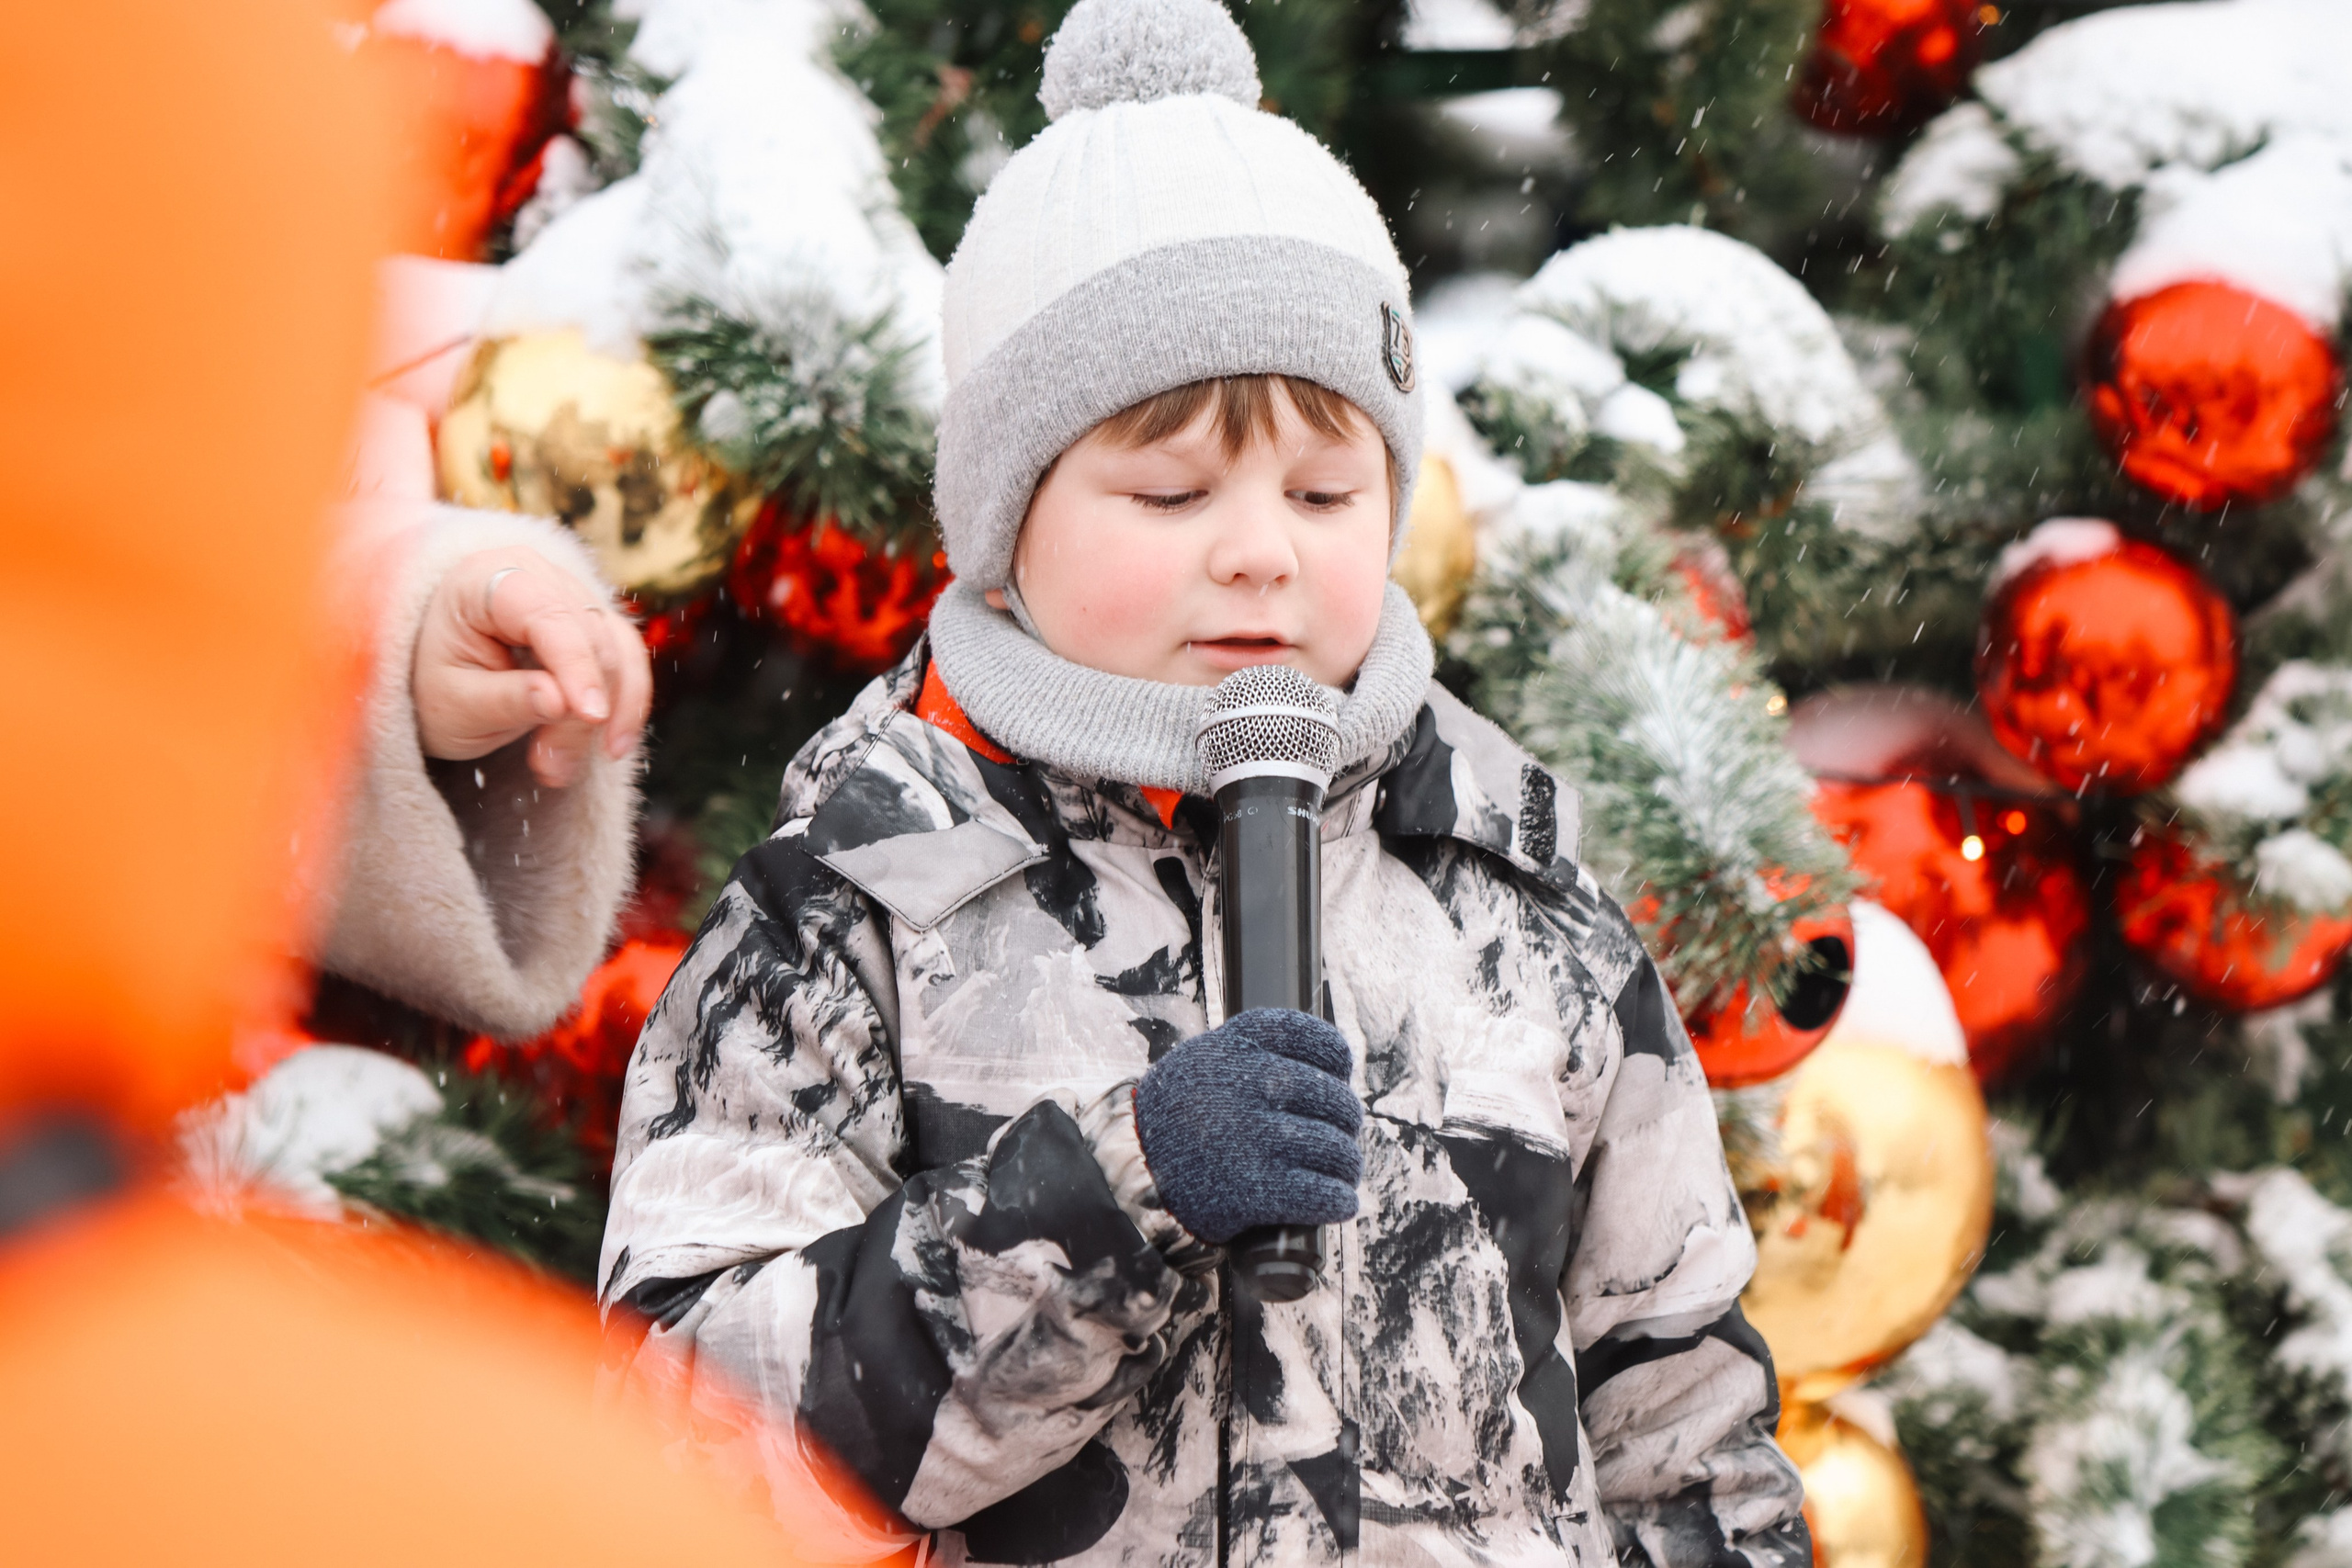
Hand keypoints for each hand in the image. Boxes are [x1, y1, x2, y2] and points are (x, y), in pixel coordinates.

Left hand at [412, 546, 652, 787]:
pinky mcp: (593, 626)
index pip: (548, 615)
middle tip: (550, 767)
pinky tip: (611, 745)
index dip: (576, 665)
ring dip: (606, 715)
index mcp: (487, 579)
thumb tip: (562, 702)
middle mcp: (538, 576)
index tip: (592, 716)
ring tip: (562, 767)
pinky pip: (628, 661)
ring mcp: (571, 597)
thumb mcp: (451, 703)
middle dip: (582, 709)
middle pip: (590, 637)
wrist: (426, 675)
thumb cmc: (430, 683)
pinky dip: (626, 705)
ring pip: (617, 651)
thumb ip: (505, 699)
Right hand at [1132, 1008, 1363, 1245]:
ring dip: (1347, 1164)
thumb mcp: (1203, 1061)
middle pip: (1333, 1099)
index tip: (1337, 1073)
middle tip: (1341, 1132)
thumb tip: (1323, 1068)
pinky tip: (1340, 1200)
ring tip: (1343, 1170)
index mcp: (1237, 1044)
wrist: (1130, 1169)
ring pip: (1334, 1149)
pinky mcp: (1256, 1189)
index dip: (1335, 1058)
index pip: (1314, 1038)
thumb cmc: (1177, 1114)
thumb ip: (1253, 1054)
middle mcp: (1249, 1084)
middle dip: (1346, 1119)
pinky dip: (1338, 1200)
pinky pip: (1320, 1194)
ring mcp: (1254, 1137)